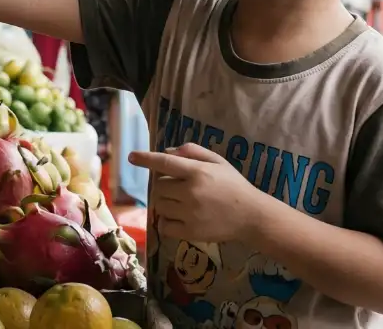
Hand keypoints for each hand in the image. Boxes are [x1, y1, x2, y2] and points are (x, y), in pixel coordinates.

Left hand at [128, 144, 266, 244]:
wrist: (251, 216)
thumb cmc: (234, 185)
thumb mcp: (218, 161)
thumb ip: (193, 152)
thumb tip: (167, 151)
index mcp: (197, 172)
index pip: (164, 163)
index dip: (146, 159)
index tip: (131, 156)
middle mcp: (191, 192)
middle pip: (159, 186)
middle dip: (164, 186)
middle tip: (179, 188)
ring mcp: (189, 213)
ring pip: (159, 205)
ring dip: (165, 203)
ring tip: (180, 203)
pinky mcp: (190, 232)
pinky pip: (164, 226)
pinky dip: (166, 222)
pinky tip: (178, 218)